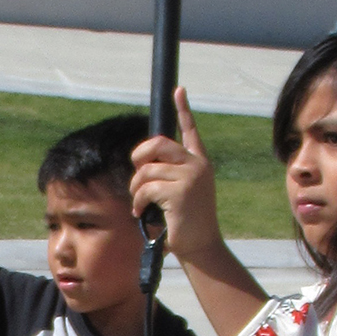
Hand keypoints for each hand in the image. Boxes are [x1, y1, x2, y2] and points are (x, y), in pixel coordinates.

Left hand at [129, 89, 221, 262]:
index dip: (183, 109)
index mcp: (200, 162)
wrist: (201, 246)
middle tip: (136, 171)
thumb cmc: (186, 222)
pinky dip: (137, 201)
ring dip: (136, 189)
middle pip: (158, 144)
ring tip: (140, 204)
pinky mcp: (180, 191)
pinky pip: (146, 188)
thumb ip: (168, 174)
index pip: (190, 130)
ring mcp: (190, 177)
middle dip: (139, 156)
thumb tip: (143, 165)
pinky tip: (141, 212)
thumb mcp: (181, 192)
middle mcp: (198, 165)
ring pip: (146, 171)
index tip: (178, 90)